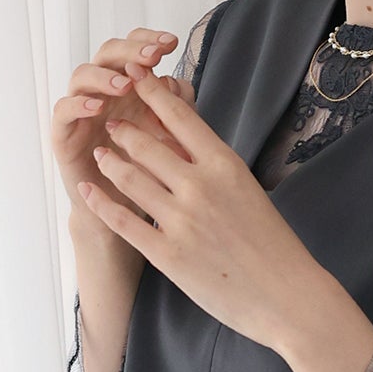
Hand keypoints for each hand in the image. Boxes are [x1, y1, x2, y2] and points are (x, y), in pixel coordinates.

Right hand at [51, 27, 195, 239]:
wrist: (126, 210)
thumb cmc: (149, 171)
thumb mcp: (171, 138)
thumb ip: (177, 111)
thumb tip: (178, 83)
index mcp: (130, 86)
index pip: (134, 51)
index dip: (149, 41)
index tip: (172, 43)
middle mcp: (103, 92)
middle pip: (108, 54)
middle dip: (130, 51)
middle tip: (152, 56)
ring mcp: (82, 111)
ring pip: (82, 76)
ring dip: (104, 76)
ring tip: (126, 85)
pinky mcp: (64, 133)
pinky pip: (63, 110)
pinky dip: (78, 104)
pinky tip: (97, 107)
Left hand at [78, 72, 328, 353]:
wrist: (286, 295)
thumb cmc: (272, 243)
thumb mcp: (247, 190)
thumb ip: (213, 167)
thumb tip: (180, 141)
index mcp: (225, 165)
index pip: (179, 117)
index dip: (152, 92)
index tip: (136, 76)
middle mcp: (200, 186)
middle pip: (146, 144)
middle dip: (123, 128)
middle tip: (111, 121)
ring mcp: (181, 220)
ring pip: (129, 179)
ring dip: (109, 161)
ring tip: (100, 153)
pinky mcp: (167, 254)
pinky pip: (123, 221)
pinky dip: (99, 202)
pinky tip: (86, 190)